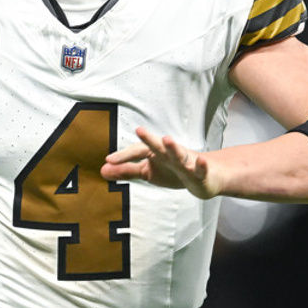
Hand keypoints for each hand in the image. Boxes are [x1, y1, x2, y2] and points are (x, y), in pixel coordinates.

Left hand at [101, 127, 221, 199]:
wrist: (204, 178)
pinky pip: (201, 169)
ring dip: (173, 147)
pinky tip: (201, 161)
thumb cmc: (173, 171)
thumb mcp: (148, 172)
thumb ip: (127, 170)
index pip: (138, 152)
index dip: (124, 156)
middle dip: (149, 138)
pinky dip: (201, 165)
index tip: (109, 160)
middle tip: (139, 130)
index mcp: (156, 154)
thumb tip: (103, 170)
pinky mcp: (200, 172)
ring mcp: (186, 162)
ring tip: (166, 139)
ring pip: (179, 154)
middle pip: (157, 146)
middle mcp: (169, 154)